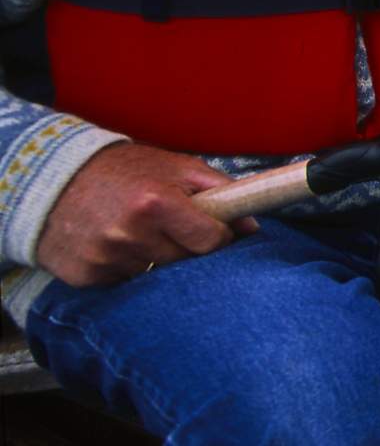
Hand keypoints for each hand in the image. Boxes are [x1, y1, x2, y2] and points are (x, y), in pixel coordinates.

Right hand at [37, 142, 259, 285]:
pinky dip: (127, 268)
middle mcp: (128, 234)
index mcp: (155, 203)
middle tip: (170, 226)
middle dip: (186, 246)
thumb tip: (253, 225)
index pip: (210, 241)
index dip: (218, 237)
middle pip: (184, 260)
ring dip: (155, 258)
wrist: (55, 179)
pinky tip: (116, 245)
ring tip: (139, 232)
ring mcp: (104, 258)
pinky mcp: (85, 276)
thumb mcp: (177, 167)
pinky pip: (125, 283)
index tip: (214, 230)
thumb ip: (221, 191)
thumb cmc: (126, 170)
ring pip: (156, 274)